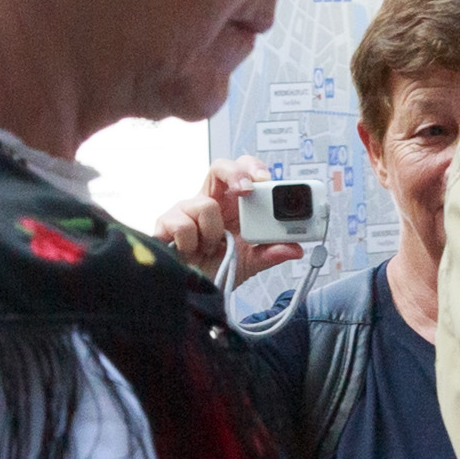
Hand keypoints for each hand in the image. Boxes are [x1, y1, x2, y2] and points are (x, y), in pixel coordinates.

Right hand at [156, 157, 299, 279]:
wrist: (190, 291)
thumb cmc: (217, 268)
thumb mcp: (250, 262)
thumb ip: (271, 253)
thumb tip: (295, 248)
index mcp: (232, 205)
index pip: (242, 172)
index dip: (253, 169)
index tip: (266, 180)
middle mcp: (209, 201)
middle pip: (220, 167)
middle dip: (236, 174)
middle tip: (247, 191)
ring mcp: (185, 210)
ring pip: (205, 206)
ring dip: (213, 234)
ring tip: (211, 248)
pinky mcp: (165, 224)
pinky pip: (183, 225)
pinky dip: (192, 244)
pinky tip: (191, 252)